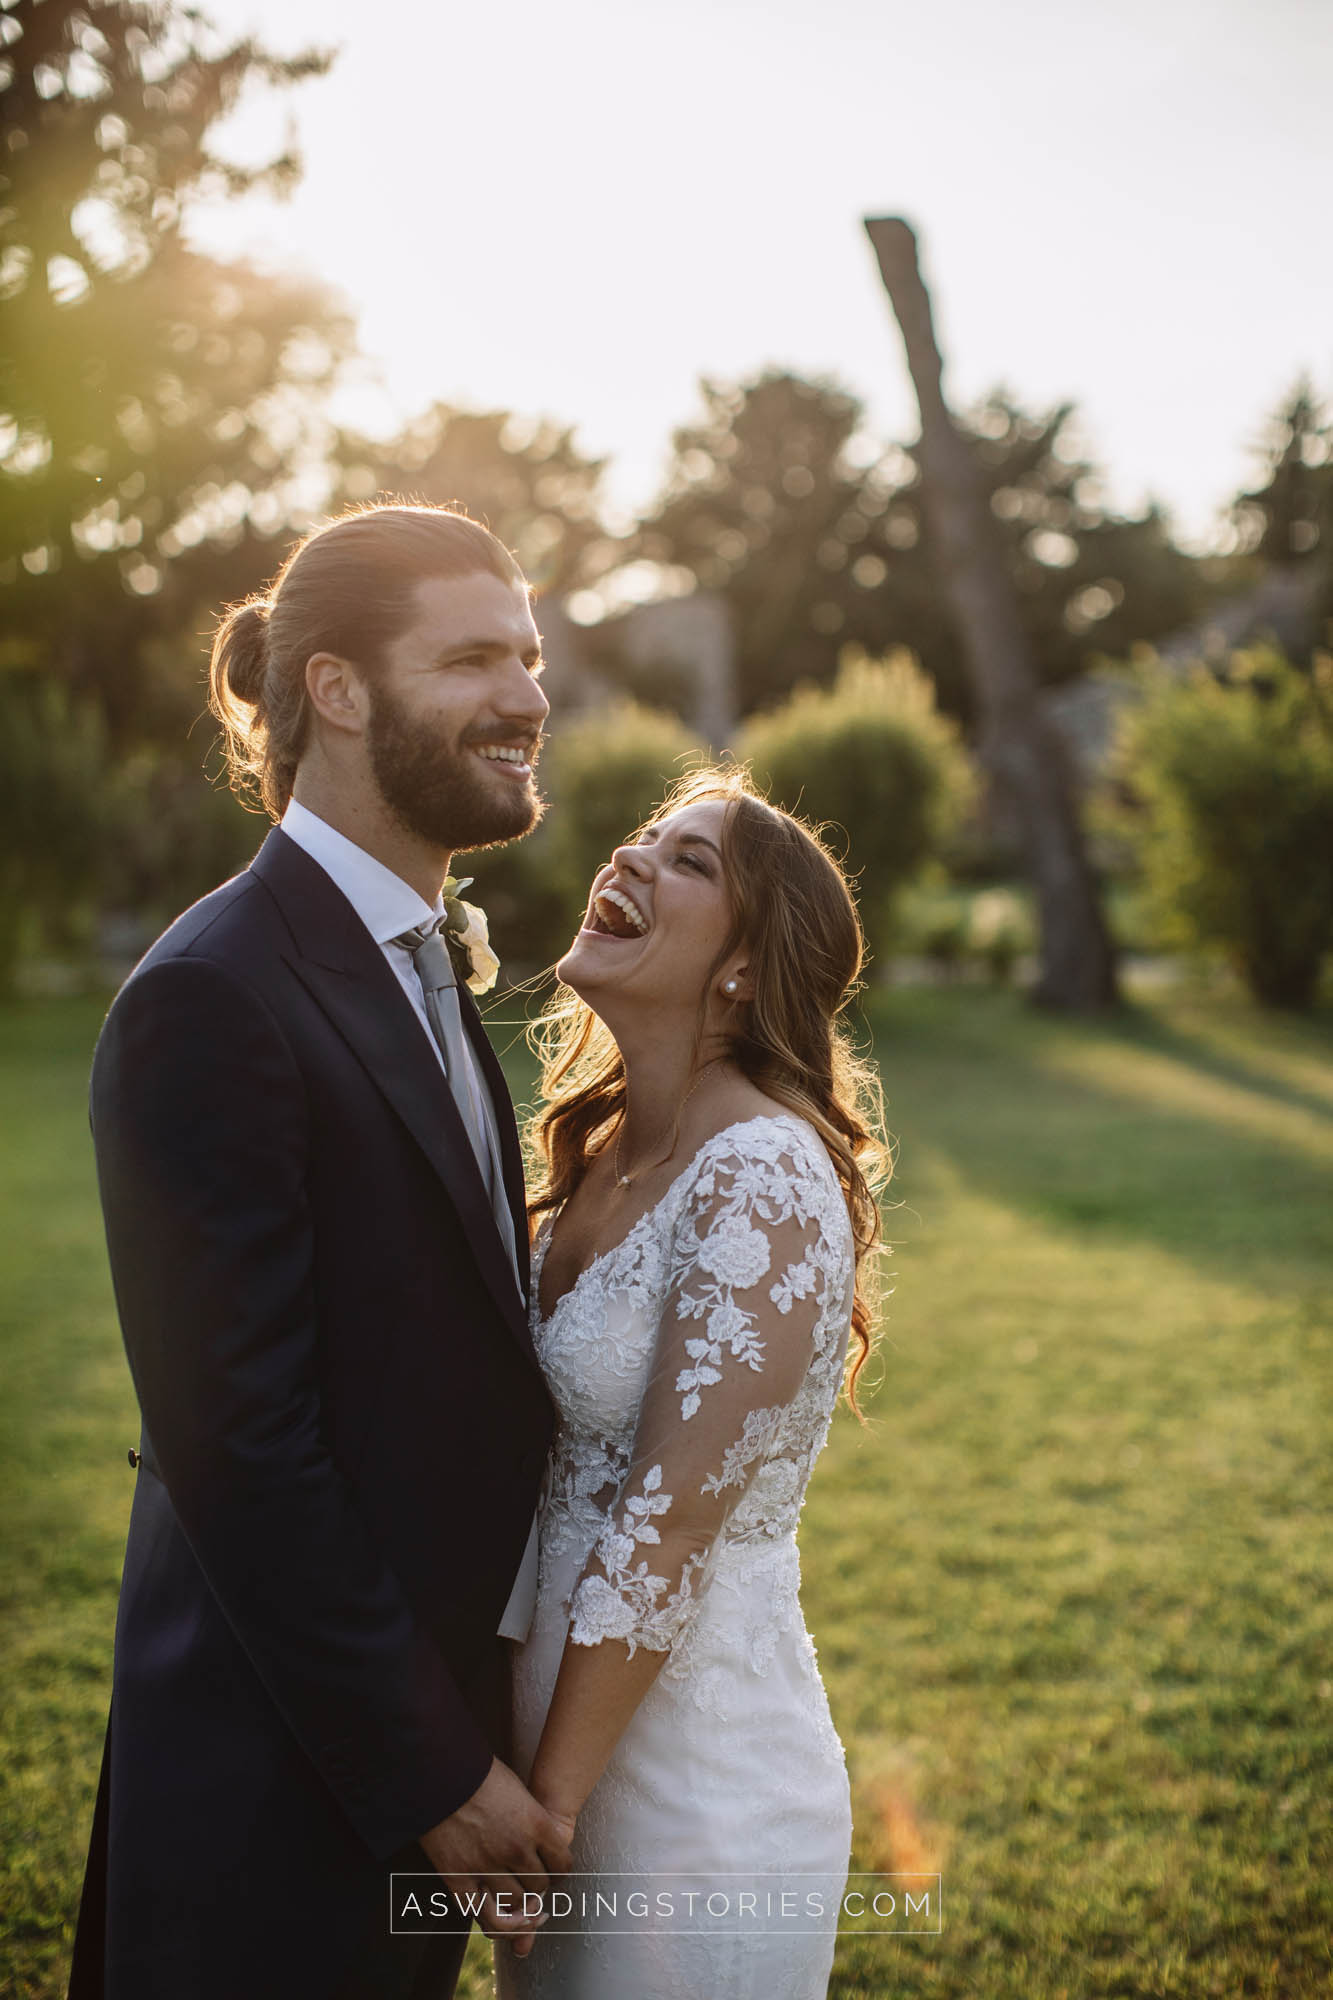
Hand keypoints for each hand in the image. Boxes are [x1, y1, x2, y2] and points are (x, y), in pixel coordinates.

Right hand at [418, 1757, 572, 1956]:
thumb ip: (533, 1819)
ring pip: (516, 1904)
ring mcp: (487, 1866)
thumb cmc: (478, 1774)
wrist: (438, 1772)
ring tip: (519, 1902)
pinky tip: (500, 1916)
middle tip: (531, 1882)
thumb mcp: (518, 1789)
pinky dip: (496, 1922)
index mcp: (536, 1823)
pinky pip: (484, 1914)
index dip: (559, 1870)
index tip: (553, 1870)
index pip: (563, 1864)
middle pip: (540, 1886)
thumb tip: (541, 1842)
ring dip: (520, 1905)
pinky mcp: (459, 1878)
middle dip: (538, 1886)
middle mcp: (516, 1849)